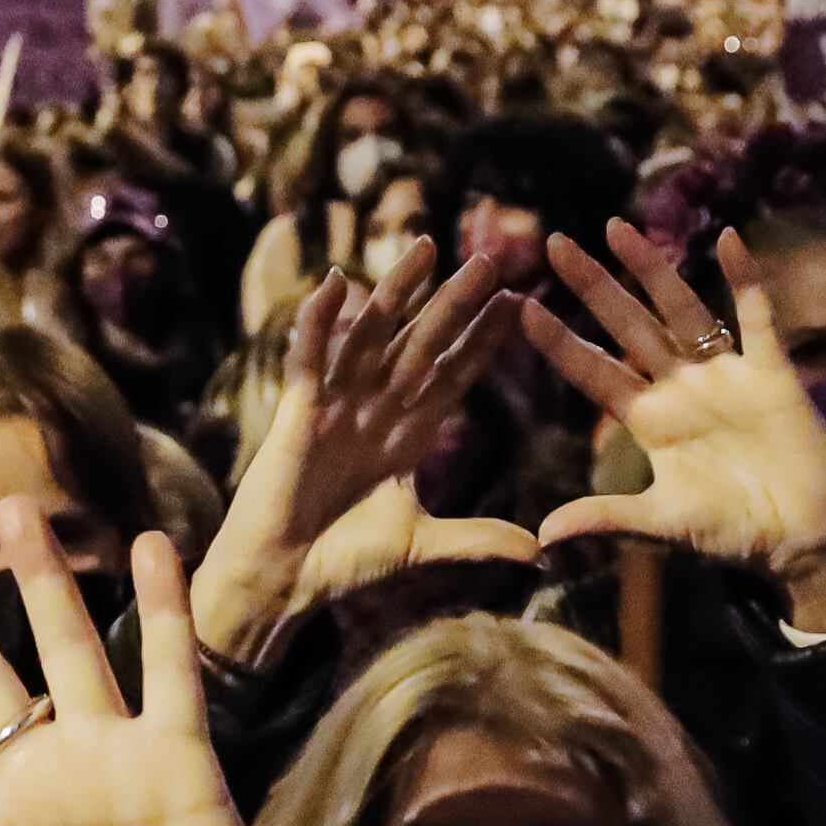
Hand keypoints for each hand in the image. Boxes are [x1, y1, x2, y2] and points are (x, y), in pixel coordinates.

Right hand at [187, 238, 530, 661]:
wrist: (283, 578)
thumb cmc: (343, 563)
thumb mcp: (421, 544)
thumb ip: (479, 539)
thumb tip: (542, 554)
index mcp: (408, 436)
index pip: (453, 375)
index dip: (484, 341)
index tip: (518, 303)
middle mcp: (376, 410)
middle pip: (422, 344)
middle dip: (454, 304)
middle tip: (490, 260)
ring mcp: (337, 406)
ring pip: (372, 337)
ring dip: (396, 292)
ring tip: (426, 248)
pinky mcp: (299, 412)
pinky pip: (312, 358)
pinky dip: (321, 322)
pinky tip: (337, 282)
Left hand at [520, 222, 825, 632]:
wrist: (804, 537)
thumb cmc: (733, 532)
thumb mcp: (664, 526)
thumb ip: (609, 519)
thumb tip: (543, 536)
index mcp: (649, 421)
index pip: (594, 371)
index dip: (560, 342)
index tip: (522, 308)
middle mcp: (680, 388)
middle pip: (628, 326)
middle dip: (594, 286)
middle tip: (554, 242)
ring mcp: (725, 375)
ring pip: (681, 310)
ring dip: (651, 270)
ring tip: (615, 227)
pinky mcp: (772, 374)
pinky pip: (758, 317)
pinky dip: (746, 280)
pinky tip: (730, 240)